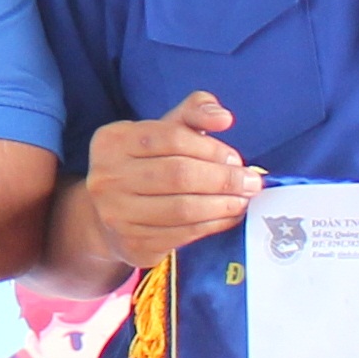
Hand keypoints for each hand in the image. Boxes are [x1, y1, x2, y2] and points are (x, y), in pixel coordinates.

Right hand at [82, 93, 257, 268]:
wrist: (111, 217)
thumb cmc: (146, 166)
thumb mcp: (164, 132)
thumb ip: (194, 112)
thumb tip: (223, 117)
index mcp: (112, 140)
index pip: (171, 138)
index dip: (210, 148)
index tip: (235, 158)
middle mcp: (107, 177)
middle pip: (178, 174)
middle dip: (223, 178)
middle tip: (251, 182)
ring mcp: (116, 214)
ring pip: (183, 208)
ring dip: (223, 204)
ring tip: (243, 200)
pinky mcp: (132, 245)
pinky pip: (183, 234)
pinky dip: (213, 225)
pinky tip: (228, 217)